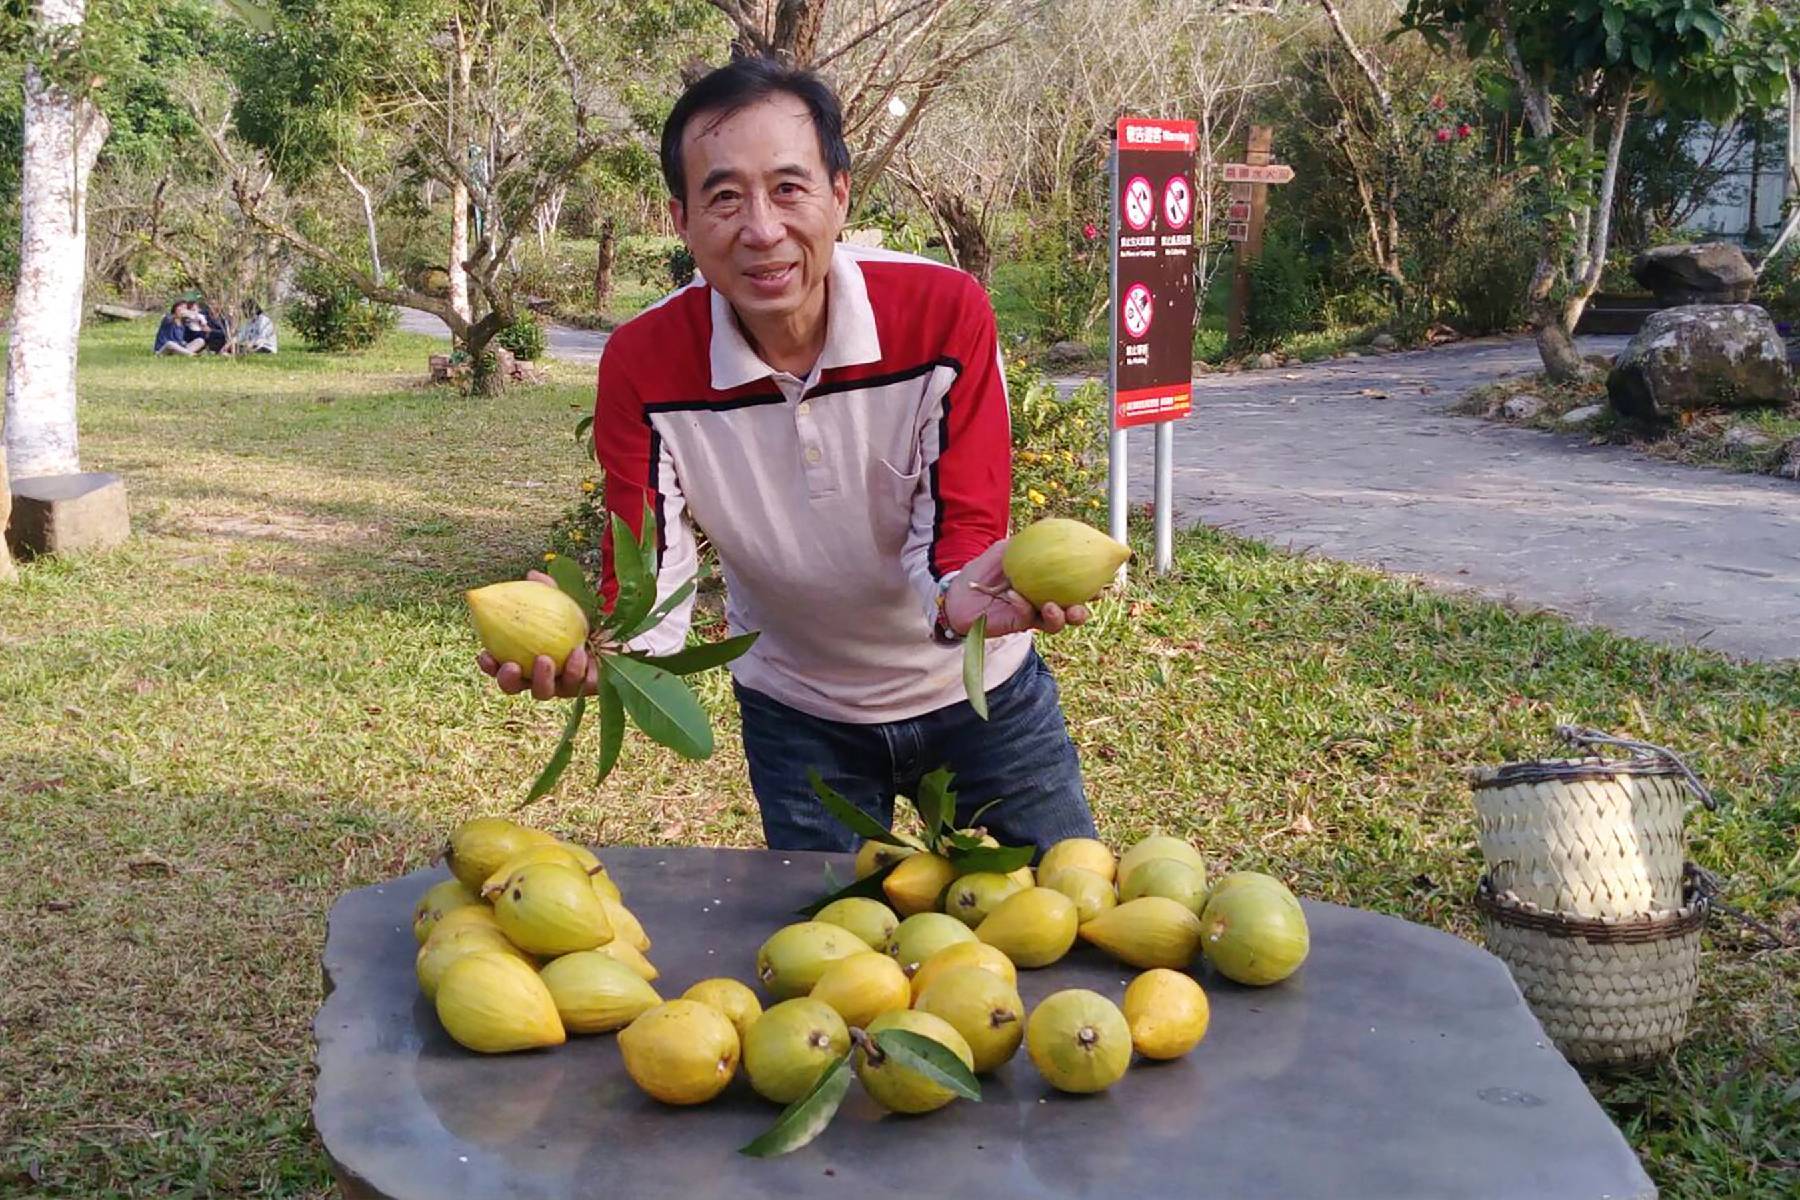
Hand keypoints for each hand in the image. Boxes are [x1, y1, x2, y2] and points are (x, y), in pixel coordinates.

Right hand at [475, 570, 598, 698]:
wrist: (614, 633)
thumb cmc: (578, 618)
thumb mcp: (563, 603)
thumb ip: (548, 591)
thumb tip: (532, 574)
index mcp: (525, 660)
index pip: (499, 668)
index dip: (490, 666)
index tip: (485, 655)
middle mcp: (539, 678)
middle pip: (515, 688)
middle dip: (508, 680)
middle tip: (512, 666)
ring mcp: (560, 687)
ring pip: (544, 692)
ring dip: (542, 678)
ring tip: (545, 659)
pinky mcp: (583, 690)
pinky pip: (577, 684)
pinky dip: (576, 669)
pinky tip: (578, 653)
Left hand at [942, 539, 1089, 638]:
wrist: (958, 591)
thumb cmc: (984, 569)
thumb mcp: (1007, 549)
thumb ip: (1028, 541)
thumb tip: (1051, 524)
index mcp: (1047, 585)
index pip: (1073, 586)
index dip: (1091, 585)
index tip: (1103, 579)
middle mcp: (1043, 602)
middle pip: (1071, 612)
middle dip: (1082, 611)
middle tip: (1086, 604)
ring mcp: (1031, 616)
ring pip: (1056, 622)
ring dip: (1061, 616)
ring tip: (1055, 607)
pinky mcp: (1017, 625)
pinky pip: (1027, 617)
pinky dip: (1024, 606)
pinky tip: (1016, 596)